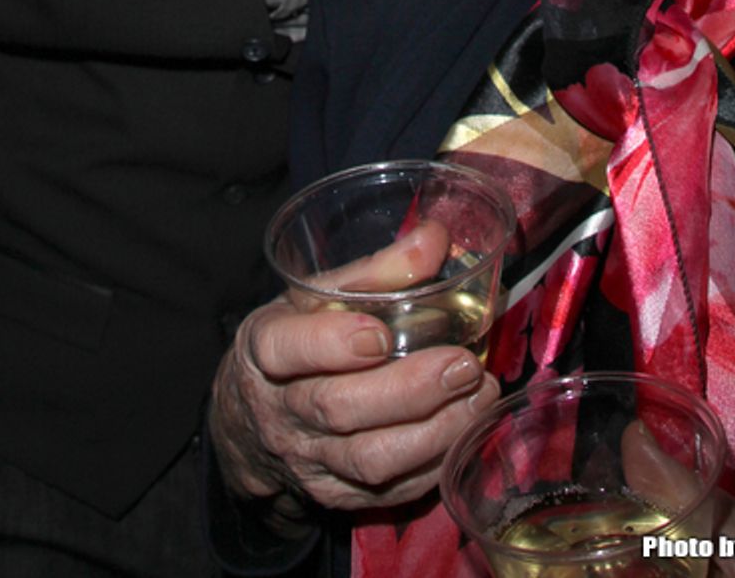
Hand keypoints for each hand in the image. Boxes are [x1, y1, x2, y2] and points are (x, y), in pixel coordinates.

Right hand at [210, 219, 499, 514]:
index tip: (381, 335)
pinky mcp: (335, 496)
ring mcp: (307, 460)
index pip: (286, 349)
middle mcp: (280, 410)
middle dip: (408, 390)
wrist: (256, 417)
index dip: (331, 344)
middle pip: (338, 408)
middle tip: (463, 365)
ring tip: (479, 396)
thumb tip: (436, 237)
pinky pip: (388, 491)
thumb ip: (377, 269)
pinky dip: (432, 463)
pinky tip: (464, 429)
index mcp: (265, 346)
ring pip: (368, 459)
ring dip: (433, 432)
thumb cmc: (299, 336)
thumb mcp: (319, 294)